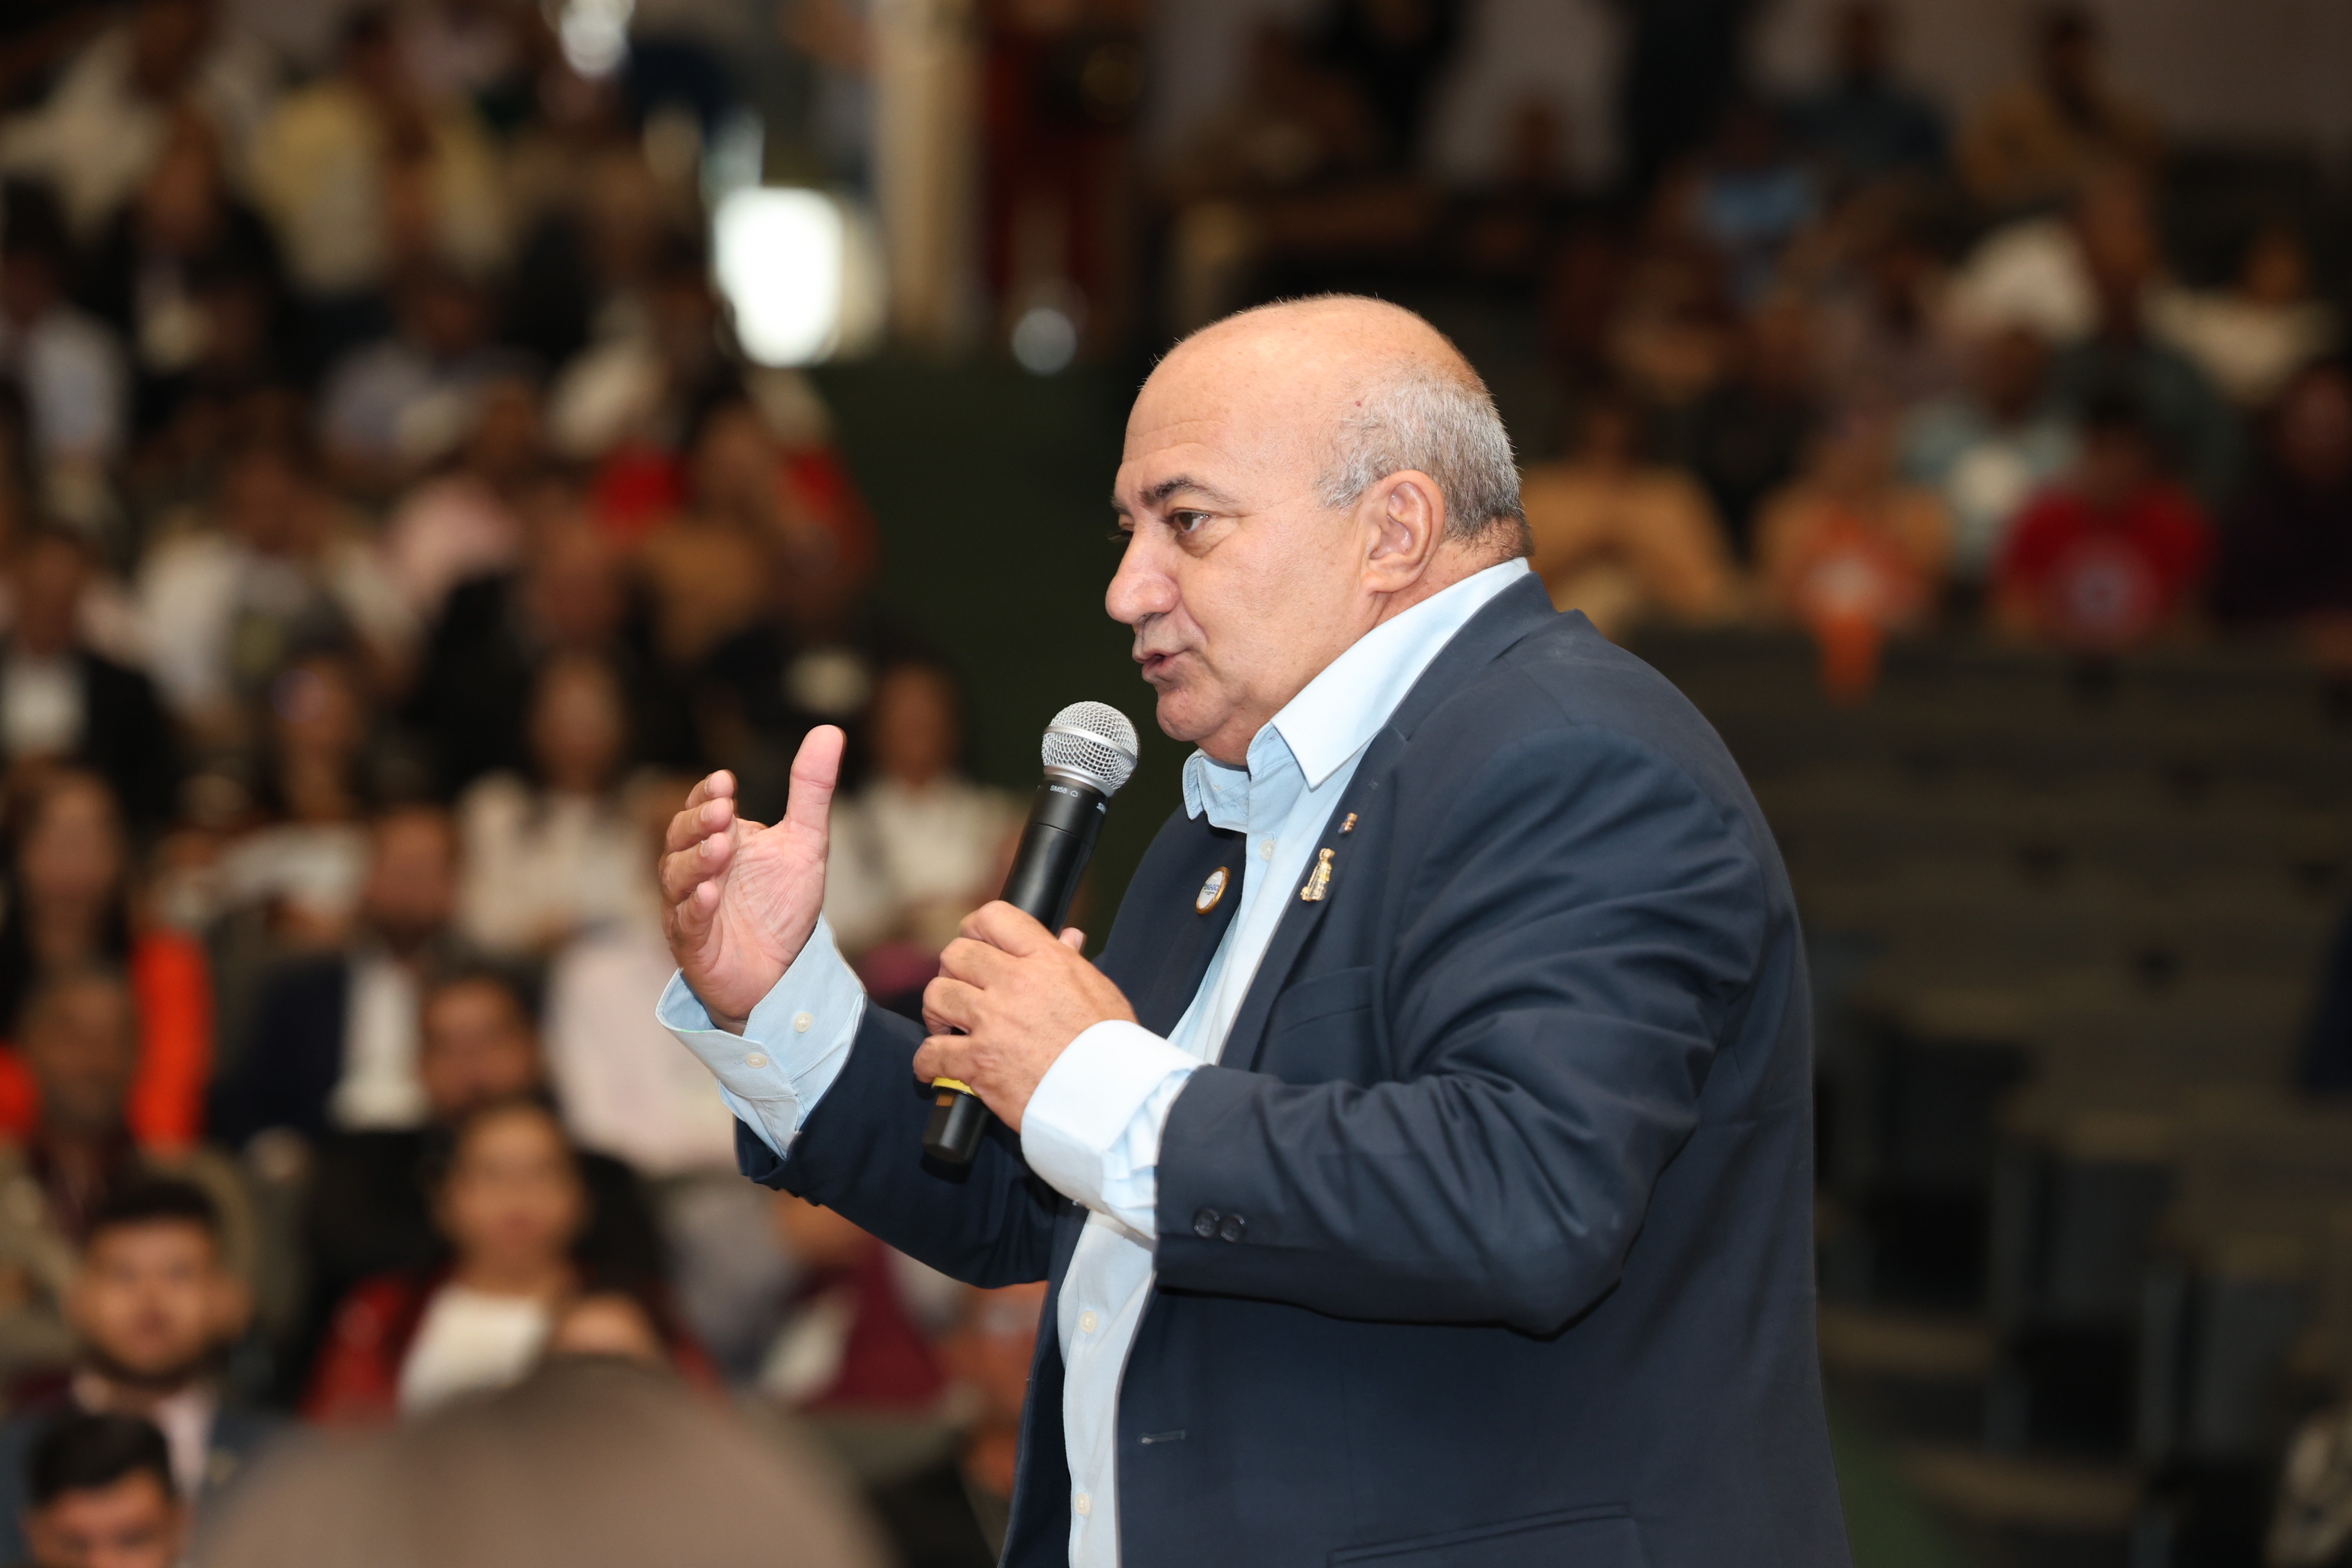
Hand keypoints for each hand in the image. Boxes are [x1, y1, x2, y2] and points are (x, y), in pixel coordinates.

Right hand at [660, 728, 844, 1032]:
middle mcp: (695, 869)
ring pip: (676, 877)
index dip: (708, 794)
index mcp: (719, 838)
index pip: (703, 806)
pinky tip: (708, 894)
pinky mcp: (692, 945)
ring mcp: (688, 906)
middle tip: (723, 810)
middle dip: (699, 822)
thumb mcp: (807, 843)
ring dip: (696, 861)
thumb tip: (830, 730)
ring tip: (720, 847)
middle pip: (681, 837)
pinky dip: (693, 908)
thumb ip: (811, 791)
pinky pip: (685, 923)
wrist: (780, 972)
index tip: (727, 782)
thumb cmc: (782, 905)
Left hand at [914, 902, 1136, 1132]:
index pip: (994, 917)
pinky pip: (930, 1052)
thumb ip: (1074, 962)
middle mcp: (1015, 984)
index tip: (975, 946)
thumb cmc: (1113, 1048)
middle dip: (953, 972)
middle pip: (956, 954)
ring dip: (937, 1012)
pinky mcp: (978, 1063)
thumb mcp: (1101, 992)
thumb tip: (1068, 937)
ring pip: (936, 995)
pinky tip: (934, 1068)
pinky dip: (926, 1062)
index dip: (976, 929)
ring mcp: (993, 1022)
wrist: (1113, 1099)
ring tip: (949, 1027)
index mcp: (1047, 960)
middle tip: (963, 993)